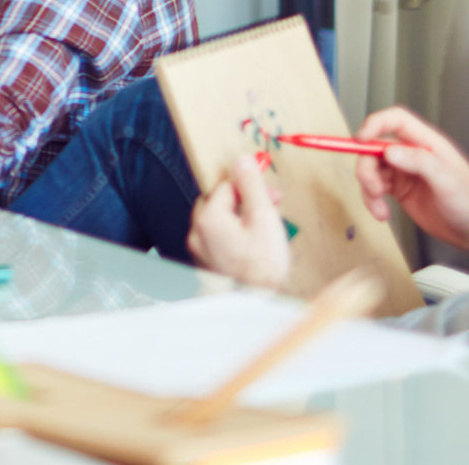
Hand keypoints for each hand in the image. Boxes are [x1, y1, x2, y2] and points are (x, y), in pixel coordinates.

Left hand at [187, 155, 290, 289]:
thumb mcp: (264, 219)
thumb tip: (242, 161)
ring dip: (241, 218)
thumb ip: (252, 187)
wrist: (256, 307)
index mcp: (208, 218)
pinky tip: (254, 245)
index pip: (226, 185)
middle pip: (219, 201)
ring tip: (266, 229)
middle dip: (245, 200)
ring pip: (219, 220)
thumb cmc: (262, 268)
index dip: (251, 187)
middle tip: (271, 208)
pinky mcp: (206, 264)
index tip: (272, 194)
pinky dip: (235, 235)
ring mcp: (199, 250)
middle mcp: (196, 233)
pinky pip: (218, 239)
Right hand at [353, 105, 468, 252]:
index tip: (361, 139)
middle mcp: (413, 155)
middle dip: (367, 167)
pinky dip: (372, 200)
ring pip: (372, 169)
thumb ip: (419, 162)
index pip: (396, 120)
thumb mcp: (447, 181)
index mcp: (427, 144)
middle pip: (376, 147)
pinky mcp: (400, 190)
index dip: (375, 124)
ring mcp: (405, 172)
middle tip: (372, 187)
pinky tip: (382, 213)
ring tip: (379, 207)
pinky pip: (375, 188)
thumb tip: (389, 150)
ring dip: (368, 188)